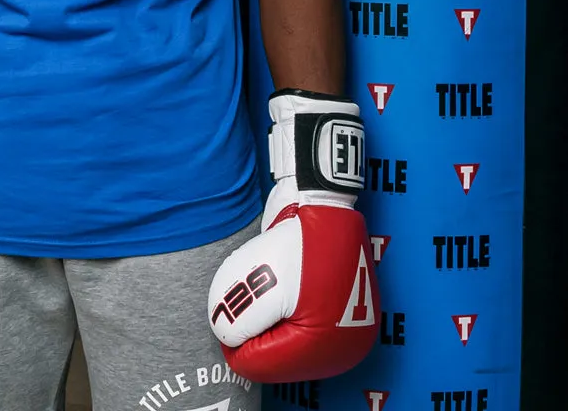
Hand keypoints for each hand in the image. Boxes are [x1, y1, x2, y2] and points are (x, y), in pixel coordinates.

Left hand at [207, 90, 378, 380]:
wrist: (322, 201)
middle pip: (274, 359)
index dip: (235, 339)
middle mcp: (341, 348)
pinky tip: (279, 287)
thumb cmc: (299, 239)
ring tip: (268, 284)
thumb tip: (227, 336)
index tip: (226, 310)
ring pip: (282, 343)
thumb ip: (236, 320)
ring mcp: (341, 330)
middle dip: (254, 329)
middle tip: (249, 292)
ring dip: (266, 320)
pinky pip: (296, 328)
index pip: (259, 366)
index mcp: (326, 348)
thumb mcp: (259, 283)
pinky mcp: (337, 313)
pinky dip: (280, 313)